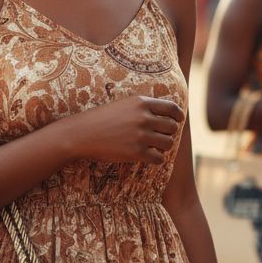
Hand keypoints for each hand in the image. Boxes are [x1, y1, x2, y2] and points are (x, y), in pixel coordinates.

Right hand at [60, 95, 184, 164]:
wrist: (82, 134)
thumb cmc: (101, 120)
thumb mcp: (123, 105)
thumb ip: (144, 107)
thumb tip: (166, 114)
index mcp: (141, 103)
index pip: (171, 108)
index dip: (178, 115)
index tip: (179, 120)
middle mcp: (143, 118)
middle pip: (172, 127)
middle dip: (168, 133)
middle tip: (160, 137)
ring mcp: (141, 135)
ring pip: (168, 143)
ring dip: (163, 147)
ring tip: (152, 147)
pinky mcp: (137, 152)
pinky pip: (159, 158)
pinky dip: (156, 159)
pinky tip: (148, 157)